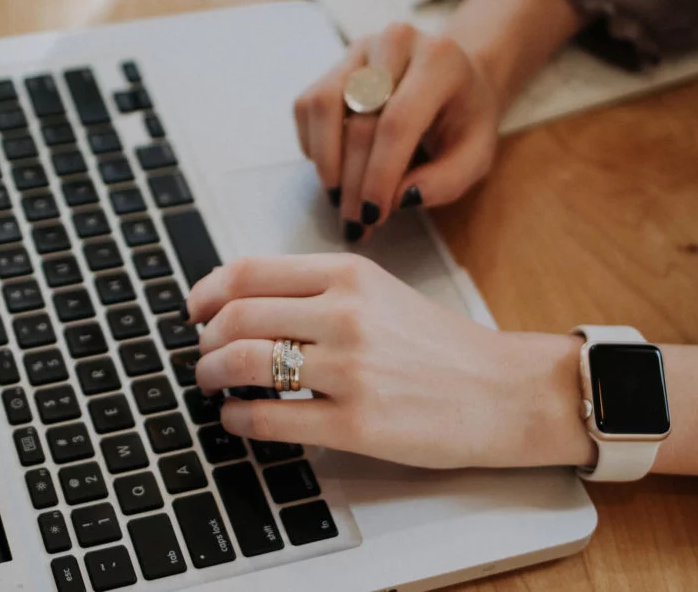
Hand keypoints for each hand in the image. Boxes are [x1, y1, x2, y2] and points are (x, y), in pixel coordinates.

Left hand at [185, 254, 591, 469]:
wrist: (503, 391)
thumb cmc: (440, 345)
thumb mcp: (380, 293)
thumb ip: (318, 291)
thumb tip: (244, 303)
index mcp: (349, 275)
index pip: (249, 271)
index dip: (206, 291)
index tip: (194, 309)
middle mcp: (346, 314)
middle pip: (236, 317)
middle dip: (204, 340)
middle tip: (202, 355)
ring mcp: (350, 370)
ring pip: (244, 364)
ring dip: (211, 376)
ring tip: (212, 385)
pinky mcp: (357, 424)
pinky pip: (269, 419)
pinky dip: (237, 420)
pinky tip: (236, 420)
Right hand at [293, 23, 501, 241]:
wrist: (455, 78)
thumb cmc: (465, 119)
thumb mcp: (475, 155)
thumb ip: (446, 181)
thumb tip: (399, 198)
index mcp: (439, 61)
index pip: (397, 122)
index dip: (379, 174)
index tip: (373, 215)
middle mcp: (396, 43)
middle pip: (359, 121)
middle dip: (353, 182)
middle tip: (355, 222)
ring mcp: (360, 49)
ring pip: (323, 106)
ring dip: (326, 162)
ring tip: (339, 197)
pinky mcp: (335, 63)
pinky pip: (308, 106)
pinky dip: (314, 144)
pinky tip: (335, 167)